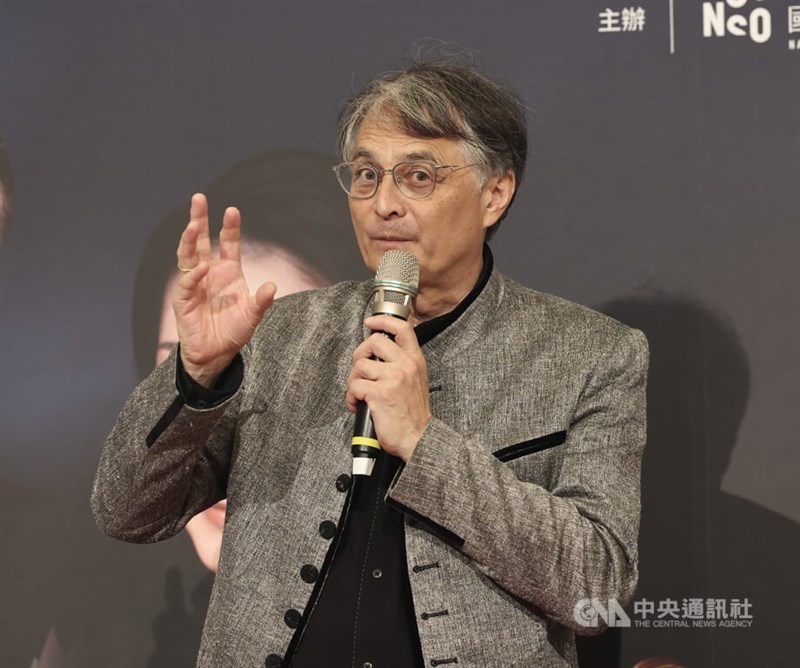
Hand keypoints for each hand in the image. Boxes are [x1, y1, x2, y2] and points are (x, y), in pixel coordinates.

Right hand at [174, 193, 276, 386]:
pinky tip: (202, 267)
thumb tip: (272, 286)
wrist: (217, 354)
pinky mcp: (183, 299)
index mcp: (228, 272)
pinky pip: (187, 283)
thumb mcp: (253, 315)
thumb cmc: (234, 331)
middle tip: (199, 198)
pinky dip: (194, 275)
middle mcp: (209, 273)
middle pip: (202, 241)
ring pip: (189, 256)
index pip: (229, 243)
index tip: (232, 210)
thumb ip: (262, 301)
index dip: (230, 227)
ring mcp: (195, 284)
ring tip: (194, 224)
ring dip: (190, 240)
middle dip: (200, 220)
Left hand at [346, 315, 431, 460]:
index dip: (383, 321)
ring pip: (360, 365)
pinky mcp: (380, 392)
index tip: (371, 322)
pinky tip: (357, 406)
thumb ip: (402, 365)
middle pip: (374, 342)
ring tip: (359, 395)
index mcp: (415, 361)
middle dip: (360, 355)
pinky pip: (354, 386)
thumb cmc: (413, 415)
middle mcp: (405, 366)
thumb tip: (379, 356)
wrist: (418, 438)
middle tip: (360, 371)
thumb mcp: (416, 382)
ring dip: (354, 381)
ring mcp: (393, 378)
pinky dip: (351, 398)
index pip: (402, 329)